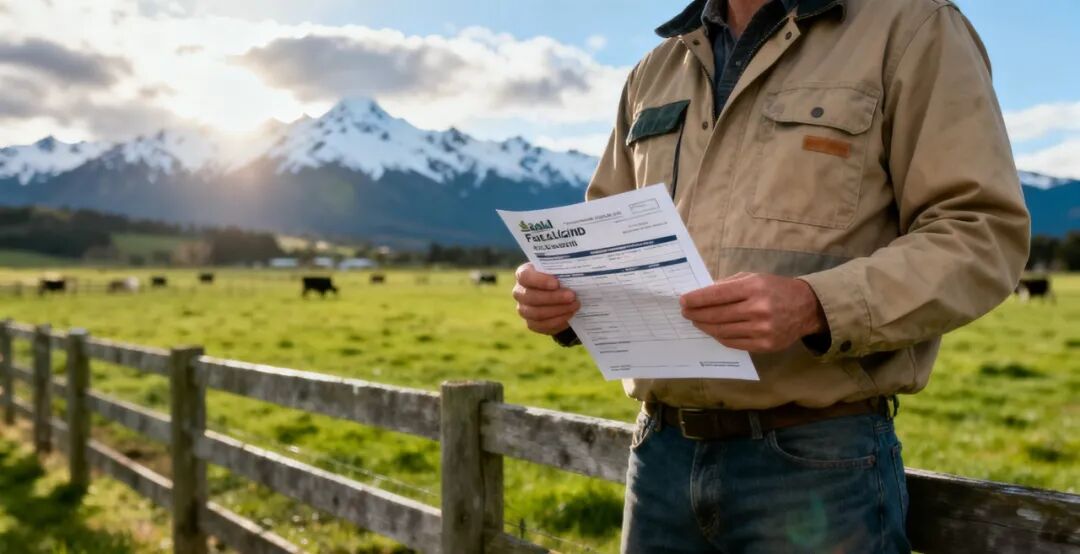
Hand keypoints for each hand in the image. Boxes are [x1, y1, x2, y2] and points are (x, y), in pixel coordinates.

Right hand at [512, 263, 579, 334]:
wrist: (560, 296)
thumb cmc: (559, 278)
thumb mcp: (560, 270)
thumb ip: (563, 270)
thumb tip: (577, 274)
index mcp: (523, 274)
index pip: (525, 276)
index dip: (540, 281)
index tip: (556, 283)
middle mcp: (520, 292)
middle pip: (531, 297)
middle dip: (554, 297)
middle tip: (572, 296)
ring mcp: (523, 309)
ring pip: (537, 313)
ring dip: (558, 309)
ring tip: (574, 305)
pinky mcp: (531, 323)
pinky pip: (542, 324)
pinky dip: (558, 320)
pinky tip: (570, 314)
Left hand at [680, 273, 826, 352]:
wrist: (806, 308)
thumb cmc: (775, 289)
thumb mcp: (754, 278)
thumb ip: (728, 285)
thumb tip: (702, 294)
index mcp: (754, 287)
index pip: (716, 295)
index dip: (696, 299)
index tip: (683, 300)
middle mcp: (757, 309)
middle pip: (716, 315)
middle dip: (696, 314)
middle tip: (685, 312)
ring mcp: (761, 329)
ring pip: (722, 331)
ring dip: (704, 326)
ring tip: (696, 322)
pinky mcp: (764, 345)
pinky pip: (733, 343)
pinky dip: (719, 337)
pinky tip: (712, 331)